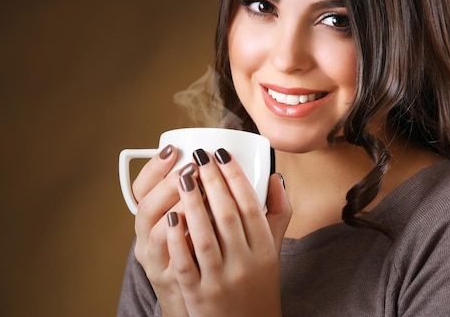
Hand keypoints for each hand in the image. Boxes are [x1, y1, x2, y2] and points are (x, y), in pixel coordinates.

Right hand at [131, 144, 189, 315]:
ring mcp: (157, 260)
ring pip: (157, 233)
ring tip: (199, 192)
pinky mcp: (174, 278)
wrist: (192, 295)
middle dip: (169, 184)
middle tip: (193, 168)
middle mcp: (146, 238)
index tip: (172, 149)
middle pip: (146, 207)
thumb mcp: (189, 218)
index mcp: (149, 218)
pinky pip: (176, 259)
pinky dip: (186, 241)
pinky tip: (203, 226)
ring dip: (179, 209)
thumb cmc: (196, 248)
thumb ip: (198, 190)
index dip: (153, 168)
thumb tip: (218, 158)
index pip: (140, 188)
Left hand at [166, 148, 291, 316]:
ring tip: (183, 177)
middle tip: (199, 157)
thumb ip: (278, 213)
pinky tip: (171, 217)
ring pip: (204, 237)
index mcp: (264, 250)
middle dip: (212, 182)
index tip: (222, 155)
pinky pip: (186, 264)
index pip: (251, 206)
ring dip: (192, 204)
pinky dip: (177, 240)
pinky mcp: (199, 295)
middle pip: (228, 216)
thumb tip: (275, 178)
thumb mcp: (274, 251)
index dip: (236, 178)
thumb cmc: (258, 284)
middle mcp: (245, 264)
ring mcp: (221, 280)